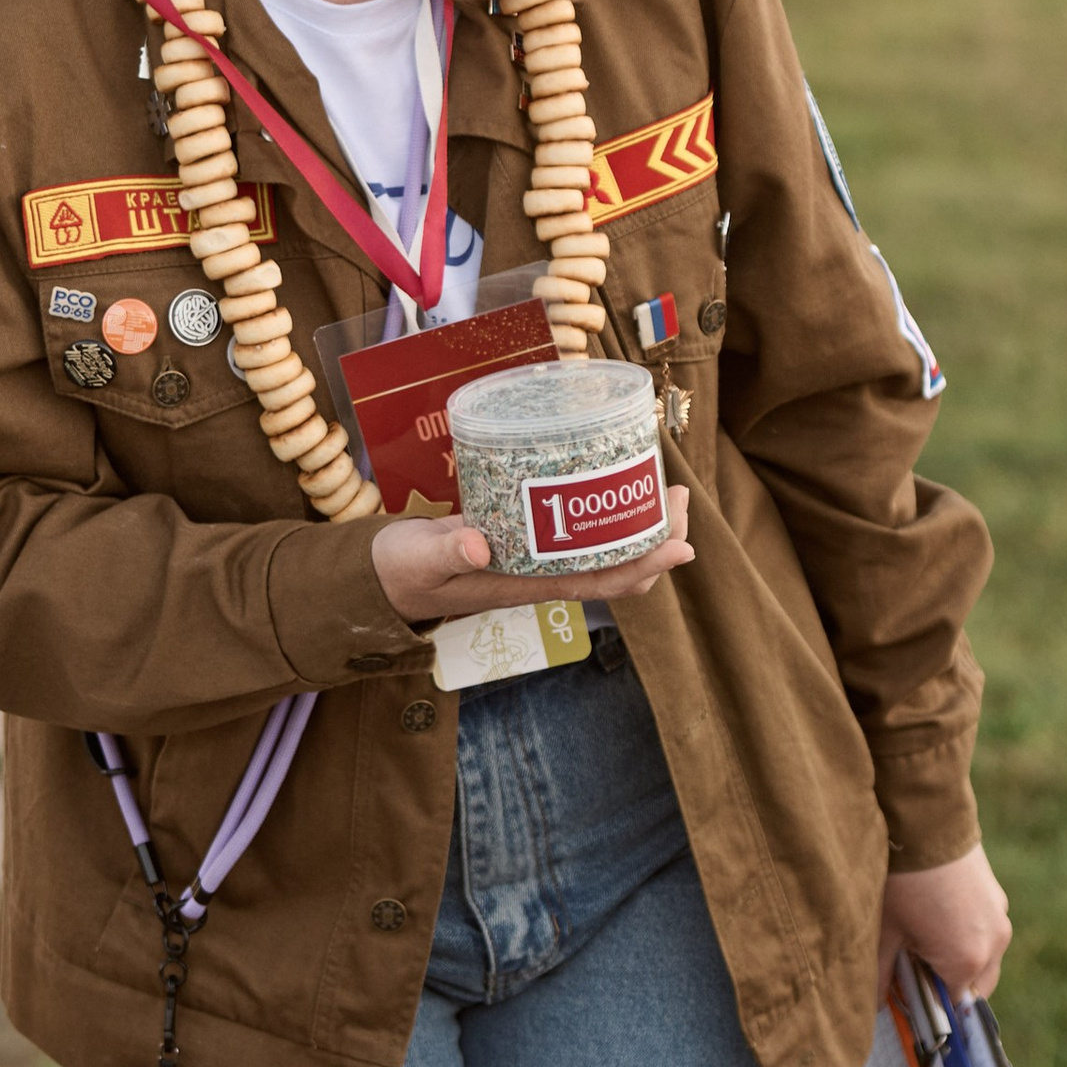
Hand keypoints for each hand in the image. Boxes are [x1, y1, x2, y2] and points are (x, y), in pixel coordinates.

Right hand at [373, 488, 694, 625]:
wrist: (385, 575)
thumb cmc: (406, 571)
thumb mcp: (422, 560)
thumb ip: (448, 551)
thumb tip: (480, 545)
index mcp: (530, 585)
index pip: (604, 581)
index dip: (647, 565)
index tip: (681, 543)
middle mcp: (545, 573)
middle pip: (621, 566)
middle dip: (658, 537)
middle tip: (677, 493)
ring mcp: (539, 557)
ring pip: (608, 549)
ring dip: (642, 524)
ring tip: (662, 487)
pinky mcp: (527, 536)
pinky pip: (582, 531)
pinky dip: (607, 511)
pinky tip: (610, 481)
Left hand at [880, 843, 1010, 1006]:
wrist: (924, 818)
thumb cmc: (900, 880)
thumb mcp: (884, 932)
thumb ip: (880, 977)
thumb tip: (872, 1010)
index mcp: (968, 961)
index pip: (955, 1008)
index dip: (930, 1007)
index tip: (907, 999)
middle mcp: (994, 944)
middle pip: (974, 987)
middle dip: (946, 986)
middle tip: (911, 971)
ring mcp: (1000, 917)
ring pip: (982, 959)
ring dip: (957, 960)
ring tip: (920, 939)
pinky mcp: (996, 895)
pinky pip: (985, 931)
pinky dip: (965, 936)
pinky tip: (934, 916)